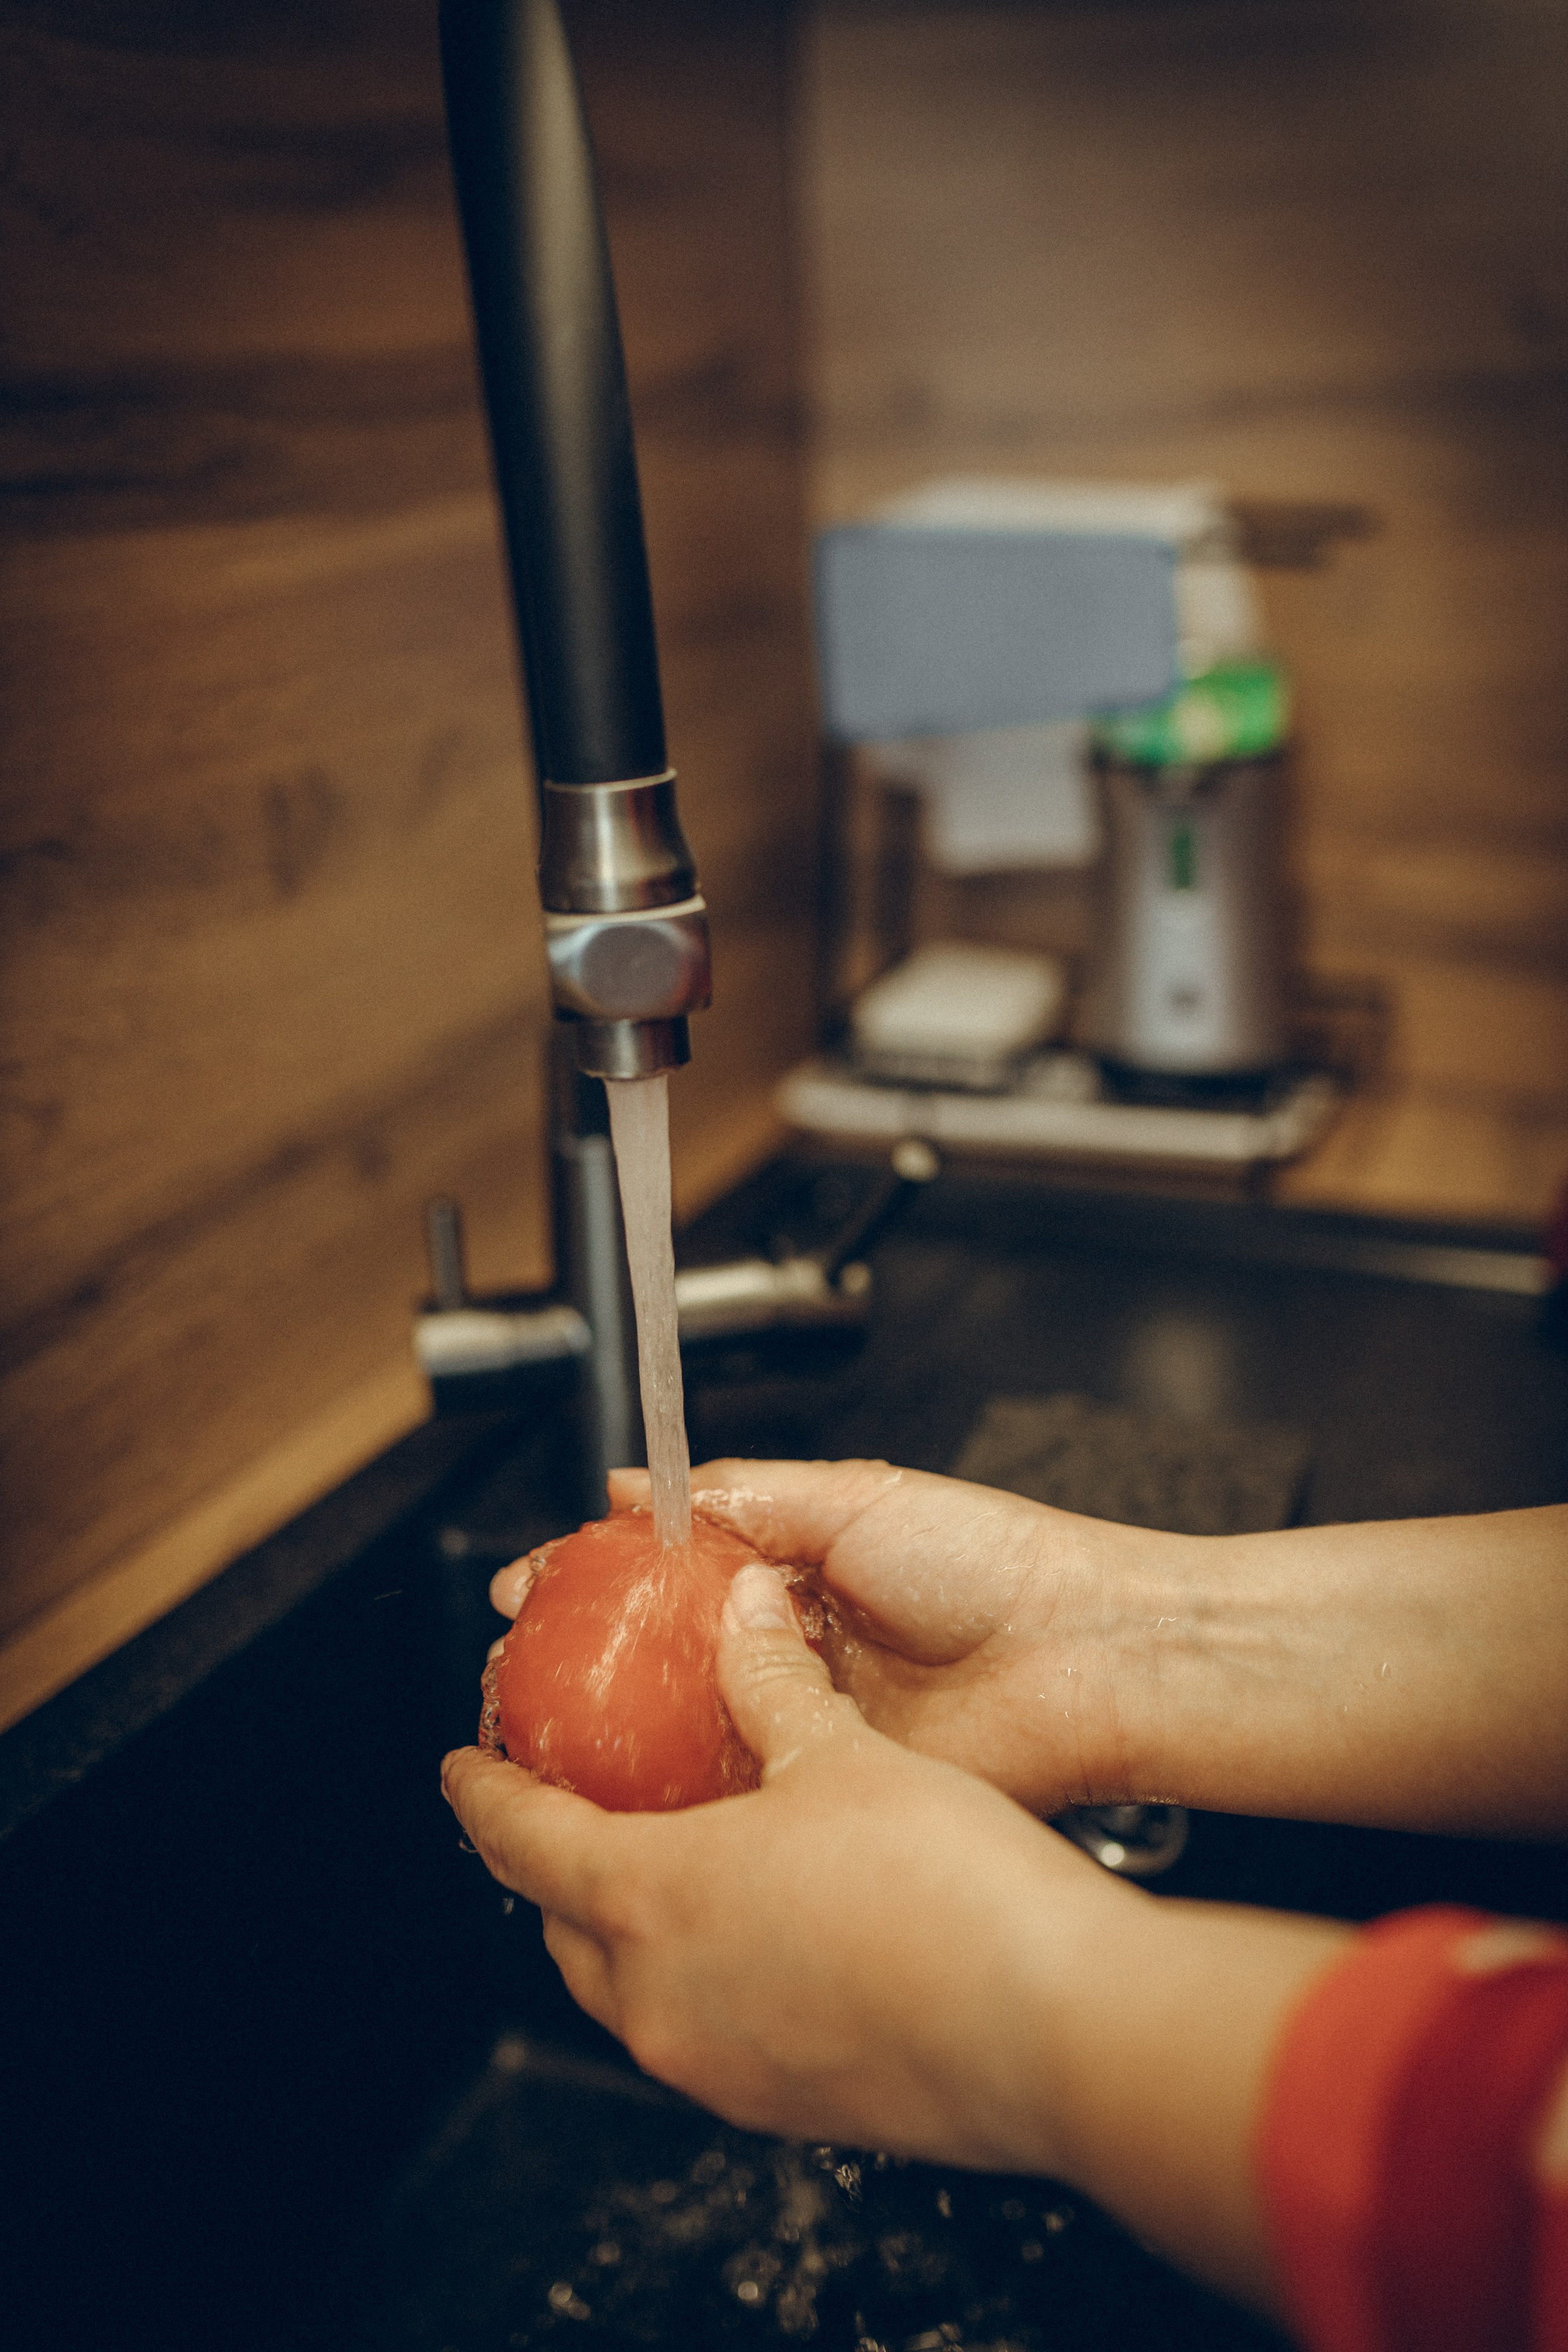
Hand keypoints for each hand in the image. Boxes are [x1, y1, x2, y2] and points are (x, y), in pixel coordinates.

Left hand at [447, 1560, 1120, 2173]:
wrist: (1055, 2032)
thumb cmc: (942, 1888)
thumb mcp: (842, 1754)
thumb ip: (773, 1678)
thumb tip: (744, 1606)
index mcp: (652, 1900)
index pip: (525, 1842)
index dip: (484, 1797)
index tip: (461, 1770)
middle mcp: (662, 2001)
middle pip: (564, 1928)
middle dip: (552, 1865)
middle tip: (567, 1806)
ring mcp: (719, 2068)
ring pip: (628, 1992)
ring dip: (623, 1928)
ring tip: (666, 1863)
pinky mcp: (783, 2107)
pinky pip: (699, 2030)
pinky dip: (695, 1975)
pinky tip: (758, 1932)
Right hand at [569, 1459, 1184, 1816]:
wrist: (1088, 1663)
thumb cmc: (996, 1565)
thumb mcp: (855, 1497)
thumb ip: (743, 1493)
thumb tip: (636, 1485)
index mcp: (789, 1572)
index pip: (661, 1575)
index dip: (590, 1581)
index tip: (530, 1590)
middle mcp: (786, 1650)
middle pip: (657, 1663)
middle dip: (582, 1670)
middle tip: (518, 1673)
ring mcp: (802, 1724)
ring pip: (683, 1736)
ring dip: (614, 1740)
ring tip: (544, 1735)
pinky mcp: (827, 1789)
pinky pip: (737, 1796)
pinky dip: (681, 1797)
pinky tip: (628, 1791)